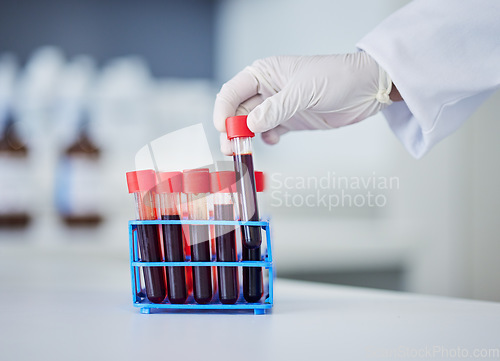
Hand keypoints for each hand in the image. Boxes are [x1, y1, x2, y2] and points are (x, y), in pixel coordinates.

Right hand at [213, 51, 393, 154]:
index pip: (233, 91)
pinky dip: (267, 139)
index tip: (224, 128)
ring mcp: (279, 106)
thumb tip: (251, 124)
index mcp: (265, 73)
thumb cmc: (336, 77)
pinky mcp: (290, 120)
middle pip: (239, 111)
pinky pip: (269, 132)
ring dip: (247, 138)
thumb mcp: (303, 91)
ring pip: (252, 124)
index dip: (224, 110)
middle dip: (232, 130)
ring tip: (245, 151)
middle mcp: (268, 89)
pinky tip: (274, 139)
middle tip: (231, 148)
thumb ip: (276, 108)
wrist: (365, 89)